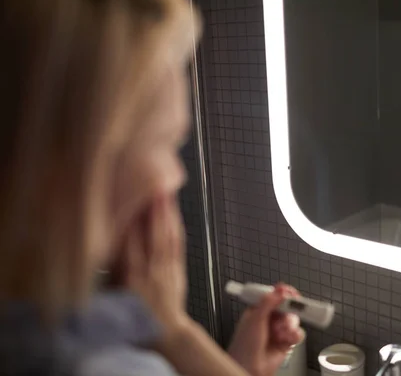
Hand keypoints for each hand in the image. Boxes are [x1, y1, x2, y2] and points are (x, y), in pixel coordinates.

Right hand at [123, 195, 189, 341]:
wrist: (164, 331)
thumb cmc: (135, 313)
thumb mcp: (115, 293)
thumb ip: (113, 268)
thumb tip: (107, 244)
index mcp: (130, 276)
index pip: (129, 243)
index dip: (129, 221)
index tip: (126, 199)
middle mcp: (149, 270)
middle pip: (151, 235)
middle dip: (152, 210)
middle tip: (152, 185)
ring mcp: (166, 268)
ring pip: (166, 236)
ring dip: (166, 213)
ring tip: (165, 191)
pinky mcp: (178, 268)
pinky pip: (178, 244)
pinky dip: (176, 227)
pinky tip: (175, 213)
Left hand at [228, 283, 304, 375]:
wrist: (249, 368)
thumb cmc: (244, 347)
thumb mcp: (255, 319)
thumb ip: (268, 302)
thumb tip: (280, 290)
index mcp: (258, 310)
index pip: (274, 296)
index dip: (283, 293)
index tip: (290, 293)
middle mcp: (269, 319)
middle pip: (286, 306)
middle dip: (290, 308)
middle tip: (295, 307)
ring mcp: (278, 330)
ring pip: (293, 319)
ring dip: (289, 324)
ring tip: (282, 330)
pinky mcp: (286, 342)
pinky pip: (297, 333)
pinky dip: (294, 334)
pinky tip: (286, 338)